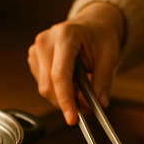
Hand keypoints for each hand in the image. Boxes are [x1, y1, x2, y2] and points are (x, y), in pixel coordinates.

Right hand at [27, 2, 124, 125]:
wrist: (91, 25)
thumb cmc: (100, 36)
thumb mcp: (109, 55)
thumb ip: (103, 80)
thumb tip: (100, 103)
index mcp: (65, 36)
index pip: (60, 74)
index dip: (65, 100)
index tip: (72, 118)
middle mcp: (46, 41)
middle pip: (48, 85)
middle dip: (67, 102)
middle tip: (86, 107)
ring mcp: (36, 49)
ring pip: (44, 88)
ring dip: (63, 97)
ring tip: (82, 89)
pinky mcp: (33, 58)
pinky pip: (43, 84)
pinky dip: (58, 90)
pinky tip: (71, 81)